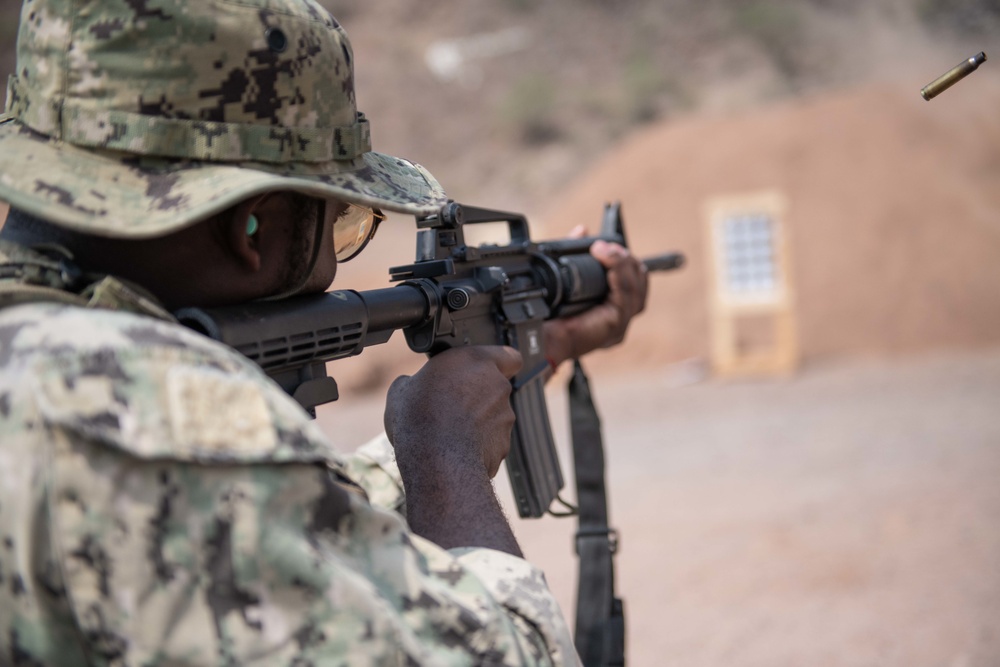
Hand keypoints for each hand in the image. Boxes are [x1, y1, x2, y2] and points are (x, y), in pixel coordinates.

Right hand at [384, 345, 522, 480]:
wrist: (436, 460)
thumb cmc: (419, 419)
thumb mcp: (402, 390)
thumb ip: (418, 381)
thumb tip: (411, 386)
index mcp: (475, 361)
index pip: (508, 355)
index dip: (501, 363)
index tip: (486, 370)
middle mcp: (497, 385)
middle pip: (496, 388)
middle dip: (479, 396)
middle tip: (453, 406)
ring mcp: (505, 416)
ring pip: (495, 416)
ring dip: (479, 422)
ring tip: (450, 433)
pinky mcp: (504, 443)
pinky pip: (492, 441)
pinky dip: (480, 445)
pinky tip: (456, 451)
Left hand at [544, 230, 648, 366]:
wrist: (538, 336)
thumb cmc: (547, 314)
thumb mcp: (564, 274)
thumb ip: (574, 252)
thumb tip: (582, 230)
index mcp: (609, 308)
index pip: (632, 279)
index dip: (624, 259)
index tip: (607, 244)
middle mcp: (619, 317)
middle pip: (639, 281)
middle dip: (626, 258)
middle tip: (605, 245)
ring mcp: (620, 323)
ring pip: (635, 286)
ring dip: (623, 262)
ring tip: (606, 248)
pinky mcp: (616, 325)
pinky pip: (626, 294)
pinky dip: (619, 271)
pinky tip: (608, 258)